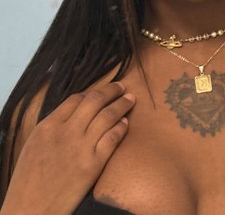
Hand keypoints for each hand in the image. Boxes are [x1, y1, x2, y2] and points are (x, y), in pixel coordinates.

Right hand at [1, 82, 134, 214]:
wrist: (31, 209)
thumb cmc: (30, 181)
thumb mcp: (34, 146)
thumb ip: (54, 127)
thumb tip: (75, 113)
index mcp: (47, 126)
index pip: (76, 99)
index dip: (93, 91)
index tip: (103, 90)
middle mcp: (65, 133)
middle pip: (95, 101)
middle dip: (112, 91)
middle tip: (122, 87)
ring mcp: (80, 148)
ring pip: (108, 116)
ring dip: (122, 104)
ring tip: (131, 99)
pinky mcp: (93, 164)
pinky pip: (112, 138)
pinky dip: (122, 127)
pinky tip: (126, 123)